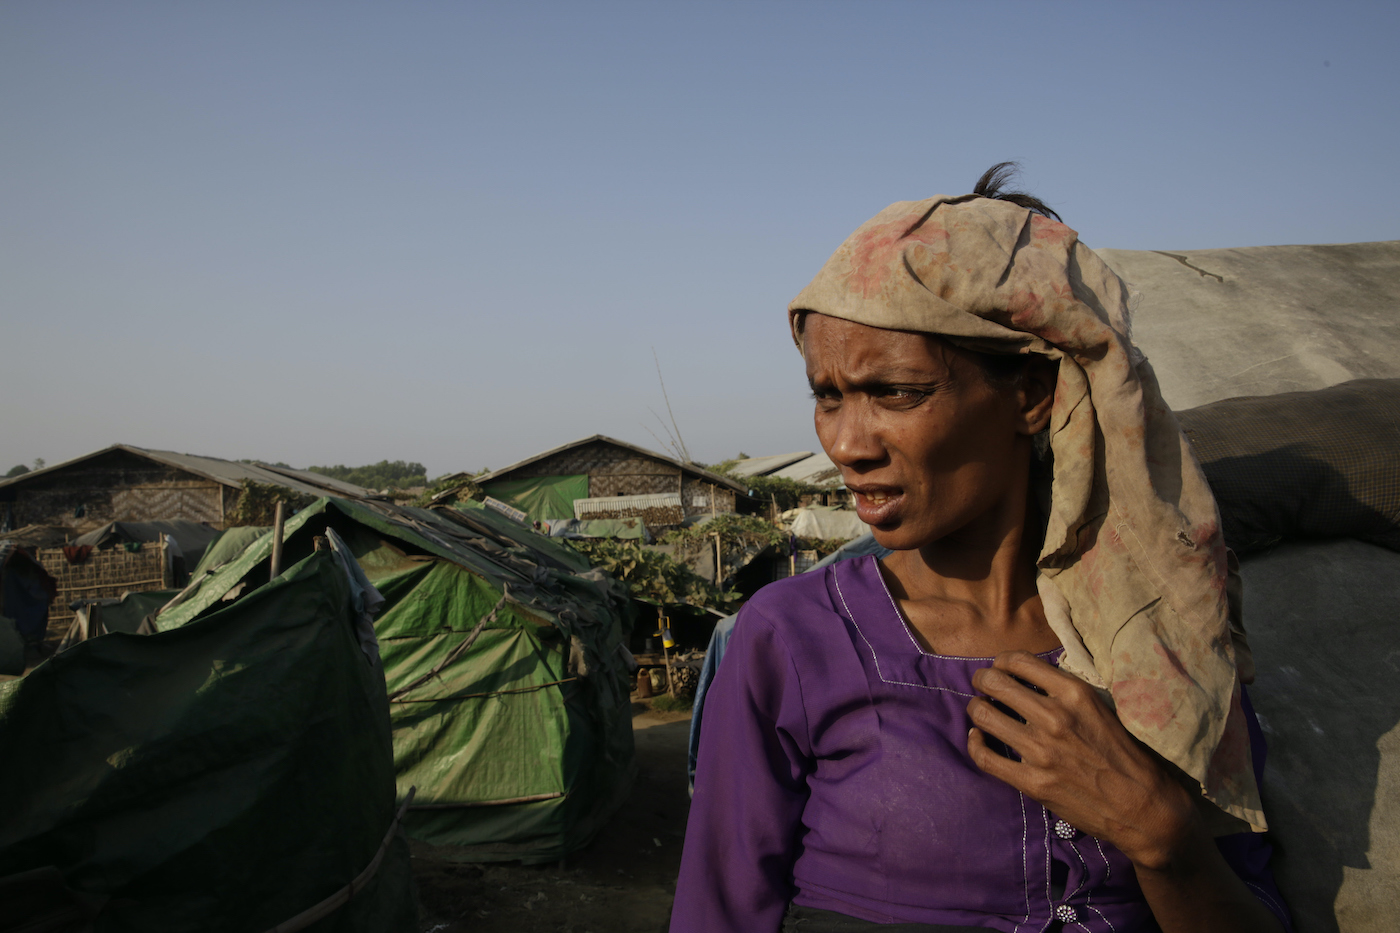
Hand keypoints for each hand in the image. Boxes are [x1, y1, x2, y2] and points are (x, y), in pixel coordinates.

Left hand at [966, 651, 1196, 870]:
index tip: (1001, 668)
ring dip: (977, 709)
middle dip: (983, 680)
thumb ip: (1069, 692)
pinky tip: (977, 737)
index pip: (1020, 661)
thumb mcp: (1104, 709)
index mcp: (1075, 694)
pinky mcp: (1032, 782)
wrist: (1144, 808)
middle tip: (984, 685)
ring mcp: (1041, 751)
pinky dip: (975, 743)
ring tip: (981, 710)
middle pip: (995, 682)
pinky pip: (985, 756)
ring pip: (984, 715)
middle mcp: (1054, 717)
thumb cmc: (1128, 756)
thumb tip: (1034, 677)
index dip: (1002, 661)